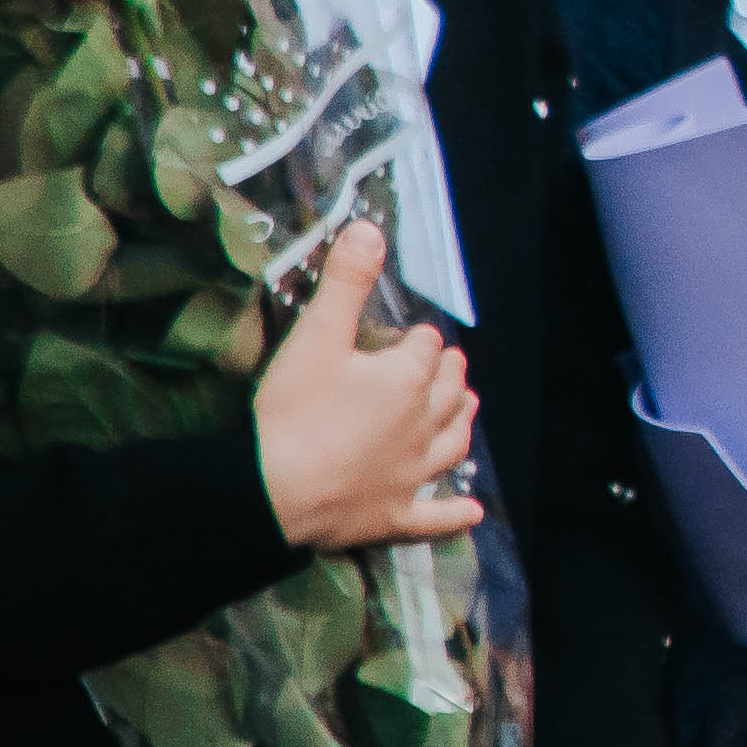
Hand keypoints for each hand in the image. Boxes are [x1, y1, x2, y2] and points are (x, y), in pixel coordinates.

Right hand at [251, 228, 478, 549]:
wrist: (273, 490)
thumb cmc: (295, 411)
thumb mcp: (316, 336)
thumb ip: (345, 282)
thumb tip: (371, 228)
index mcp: (408, 381)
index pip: (426, 348)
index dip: (418, 340)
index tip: (409, 336)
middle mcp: (423, 426)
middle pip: (449, 392)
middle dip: (449, 373)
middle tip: (449, 364)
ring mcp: (412, 475)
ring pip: (452, 445)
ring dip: (461, 424)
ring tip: (467, 410)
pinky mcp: (394, 517)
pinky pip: (433, 517)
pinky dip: (454, 515)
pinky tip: (473, 513)